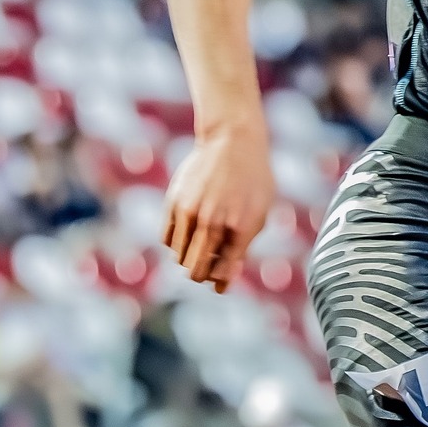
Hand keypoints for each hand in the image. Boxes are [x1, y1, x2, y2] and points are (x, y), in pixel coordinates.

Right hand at [162, 126, 273, 291]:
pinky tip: (188, 233)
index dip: (221, 282)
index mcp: (240, 228)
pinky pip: (167, 239)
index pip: (223, 272)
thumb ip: (243, 246)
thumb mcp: (260, 213)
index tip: (219, 285)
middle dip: (202, 275)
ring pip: (179, 257)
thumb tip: (226, 277)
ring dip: (188, 258)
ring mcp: (191, 213)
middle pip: (196, 271)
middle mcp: (213, 223)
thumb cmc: (252, 179)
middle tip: (208, 268)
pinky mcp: (174, 203)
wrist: (231, 141)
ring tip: (200, 246)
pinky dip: (176, 243)